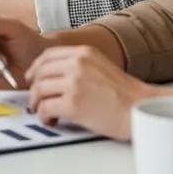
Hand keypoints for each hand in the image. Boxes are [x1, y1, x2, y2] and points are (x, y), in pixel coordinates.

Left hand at [26, 45, 154, 141]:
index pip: (48, 55)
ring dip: (37, 103)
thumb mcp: (101, 66)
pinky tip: (51, 120)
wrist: (141, 110)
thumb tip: (57, 77)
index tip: (31, 79)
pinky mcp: (73, 103)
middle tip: (36, 101)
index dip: (35, 68)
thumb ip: (80, 65)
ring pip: (40, 89)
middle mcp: (77, 64)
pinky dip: (44, 115)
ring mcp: (74, 83)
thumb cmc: (126, 95)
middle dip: (34, 88)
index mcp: (84, 53)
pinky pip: (46, 107)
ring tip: (43, 113)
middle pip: (41, 72)